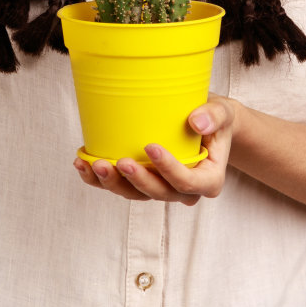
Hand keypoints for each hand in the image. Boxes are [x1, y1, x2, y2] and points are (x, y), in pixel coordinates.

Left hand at [72, 96, 239, 205]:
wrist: (205, 123)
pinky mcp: (143, 182)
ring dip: (113, 183)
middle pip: (158, 193)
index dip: (169, 170)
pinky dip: (99, 180)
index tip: (150, 147)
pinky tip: (83, 165)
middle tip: (120, 161)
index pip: (187, 182)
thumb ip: (213, 116)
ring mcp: (161, 188)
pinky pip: (120, 186)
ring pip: (135, 194)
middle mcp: (184, 190)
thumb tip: (197, 121)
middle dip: (137, 180)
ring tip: (94, 164)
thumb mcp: (223, 112)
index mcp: (208, 179)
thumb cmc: (214, 118)